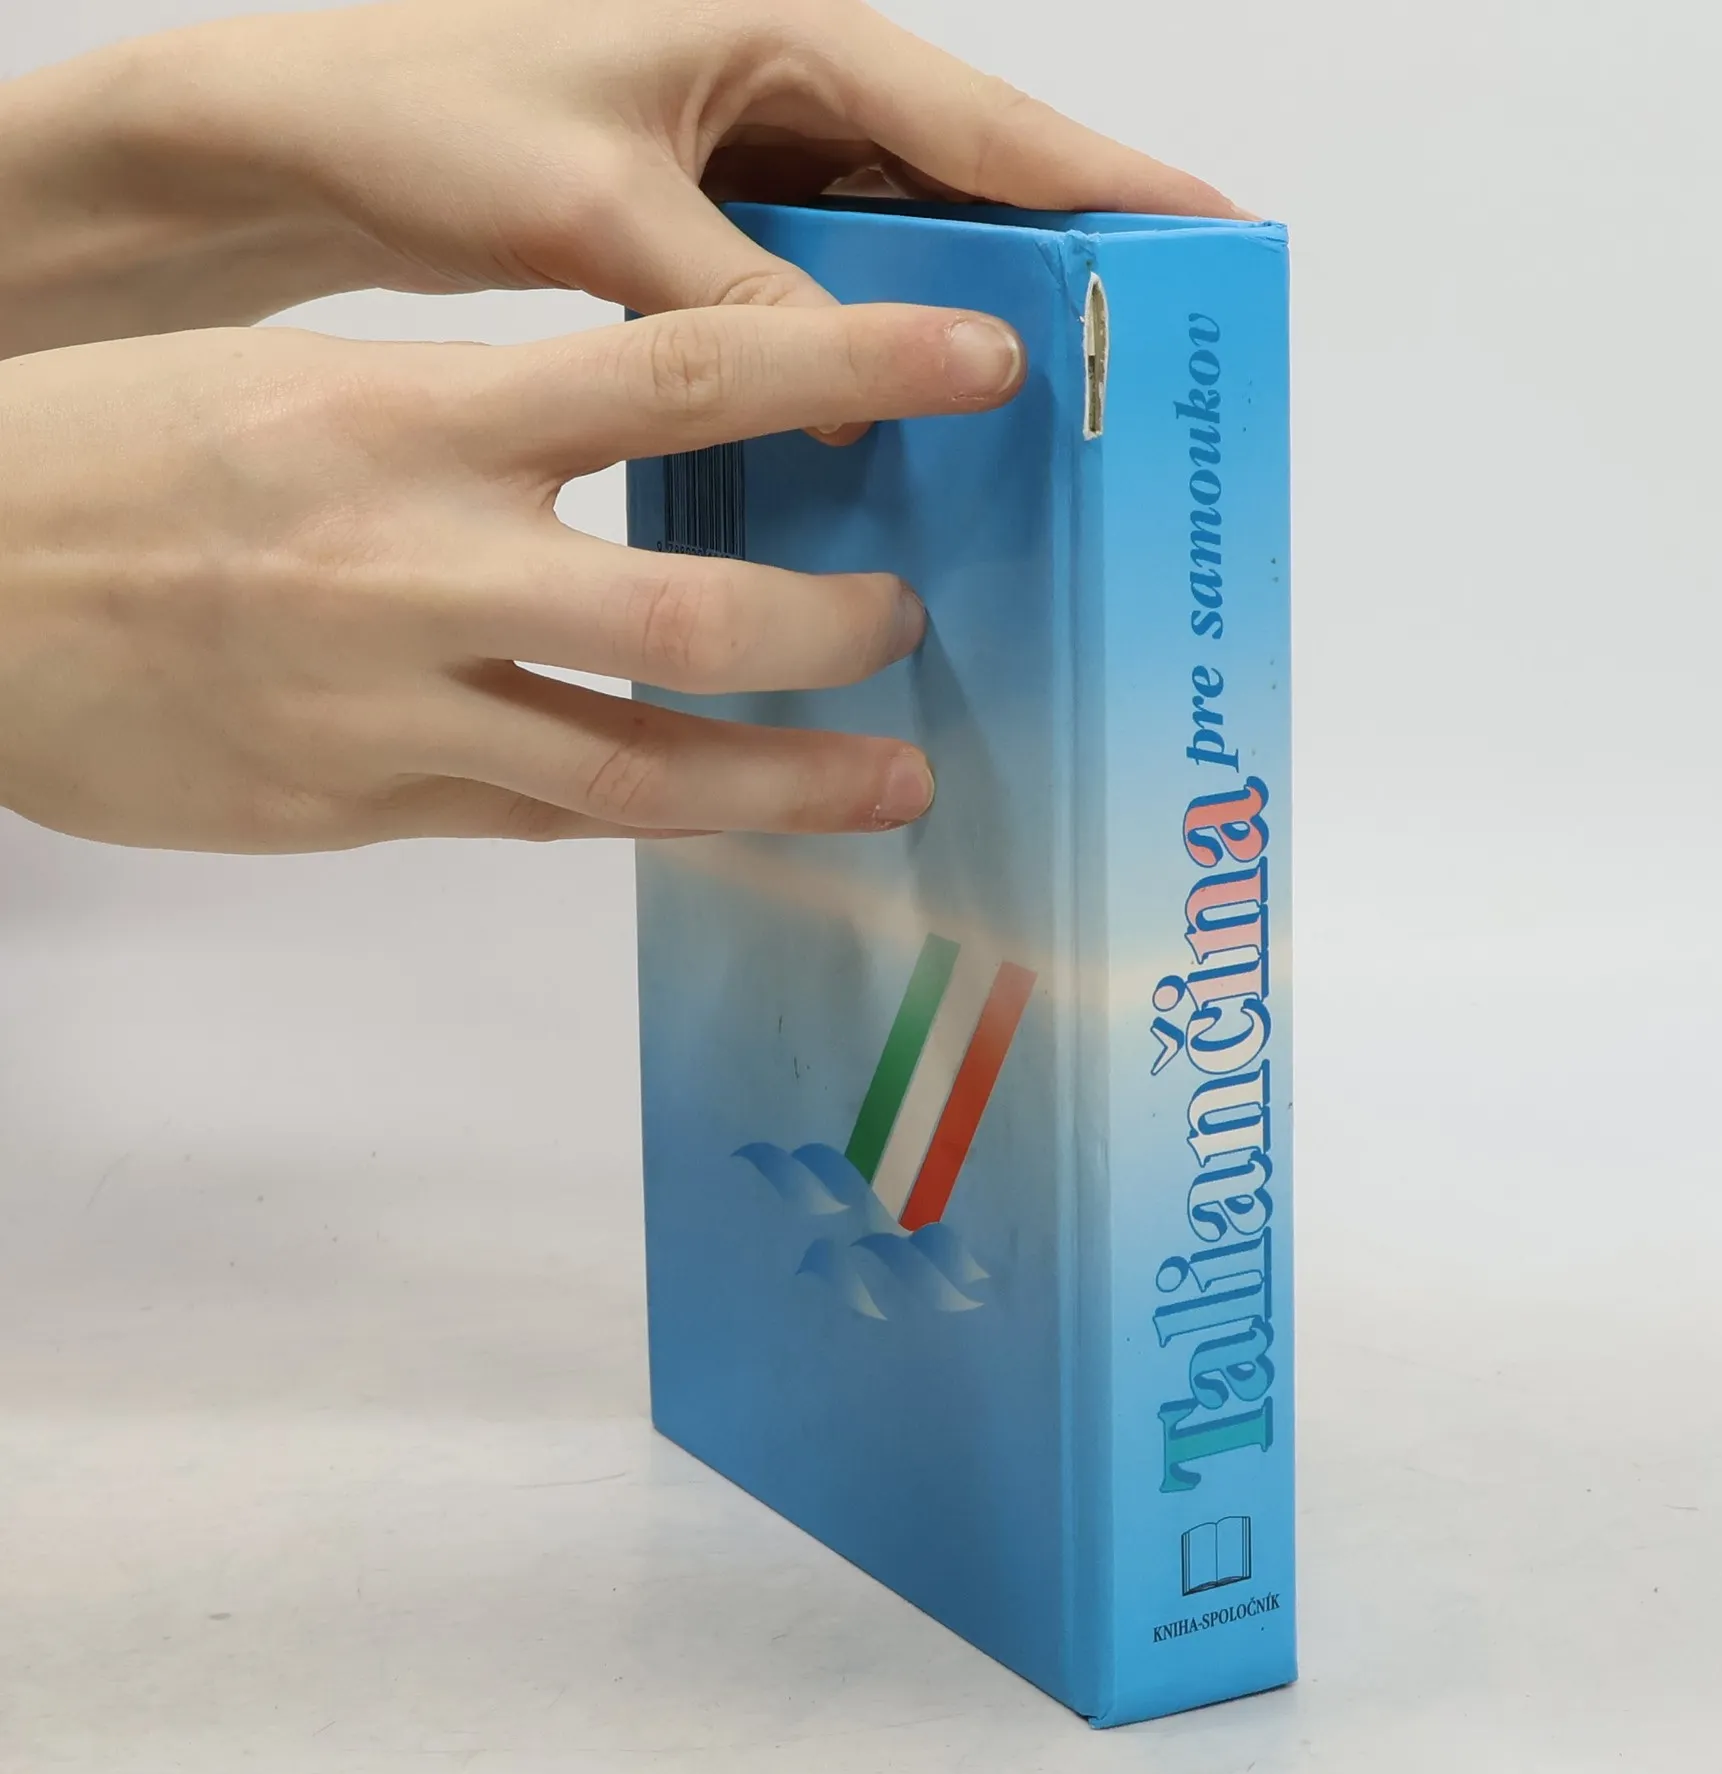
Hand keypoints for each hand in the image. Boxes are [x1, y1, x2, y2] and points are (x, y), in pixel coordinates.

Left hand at [0, 0, 1243, 354]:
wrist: (291, 136)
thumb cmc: (419, 116)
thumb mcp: (599, 209)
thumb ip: (738, 302)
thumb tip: (852, 397)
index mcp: (781, 31)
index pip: (986, 121)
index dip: (1108, 185)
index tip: (1213, 239)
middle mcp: (784, 83)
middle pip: (968, 185)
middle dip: (1061, 268)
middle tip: (1151, 361)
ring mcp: (749, 155)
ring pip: (904, 244)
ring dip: (967, 323)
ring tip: (1056, 418)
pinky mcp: (709, 222)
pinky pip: (828, 289)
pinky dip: (869, 351)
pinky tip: (904, 425)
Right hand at [0, 303, 1023, 849]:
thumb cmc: (108, 465)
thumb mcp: (296, 389)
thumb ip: (470, 428)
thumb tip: (631, 459)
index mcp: (407, 418)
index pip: (683, 368)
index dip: (851, 364)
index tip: (975, 365)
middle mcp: (417, 567)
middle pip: (695, 611)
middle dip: (837, 626)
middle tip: (906, 616)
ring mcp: (392, 712)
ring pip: (643, 768)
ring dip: (791, 778)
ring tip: (893, 777)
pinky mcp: (359, 811)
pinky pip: (548, 824)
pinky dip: (659, 821)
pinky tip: (738, 822)